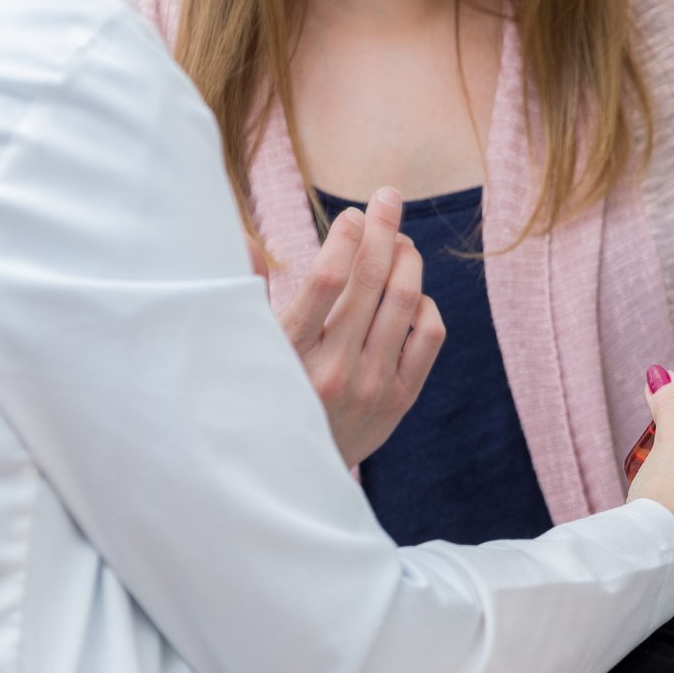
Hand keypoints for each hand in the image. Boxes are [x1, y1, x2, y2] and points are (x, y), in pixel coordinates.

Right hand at [272, 187, 445, 467]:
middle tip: (387, 196)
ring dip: (408, 257)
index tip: (350, 216)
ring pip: (405, 300)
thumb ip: (247, 296)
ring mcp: (371, 386)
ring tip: (400, 239)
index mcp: (290, 353)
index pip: (324, 280)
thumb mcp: (247, 351)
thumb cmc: (264, 396)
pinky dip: (425, 303)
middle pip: (372, 280)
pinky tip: (411, 293)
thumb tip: (244, 241)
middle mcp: (333, 370)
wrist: (289, 476)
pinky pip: (429, 336)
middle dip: (384, 227)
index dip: (344, 237)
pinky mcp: (400, 400)